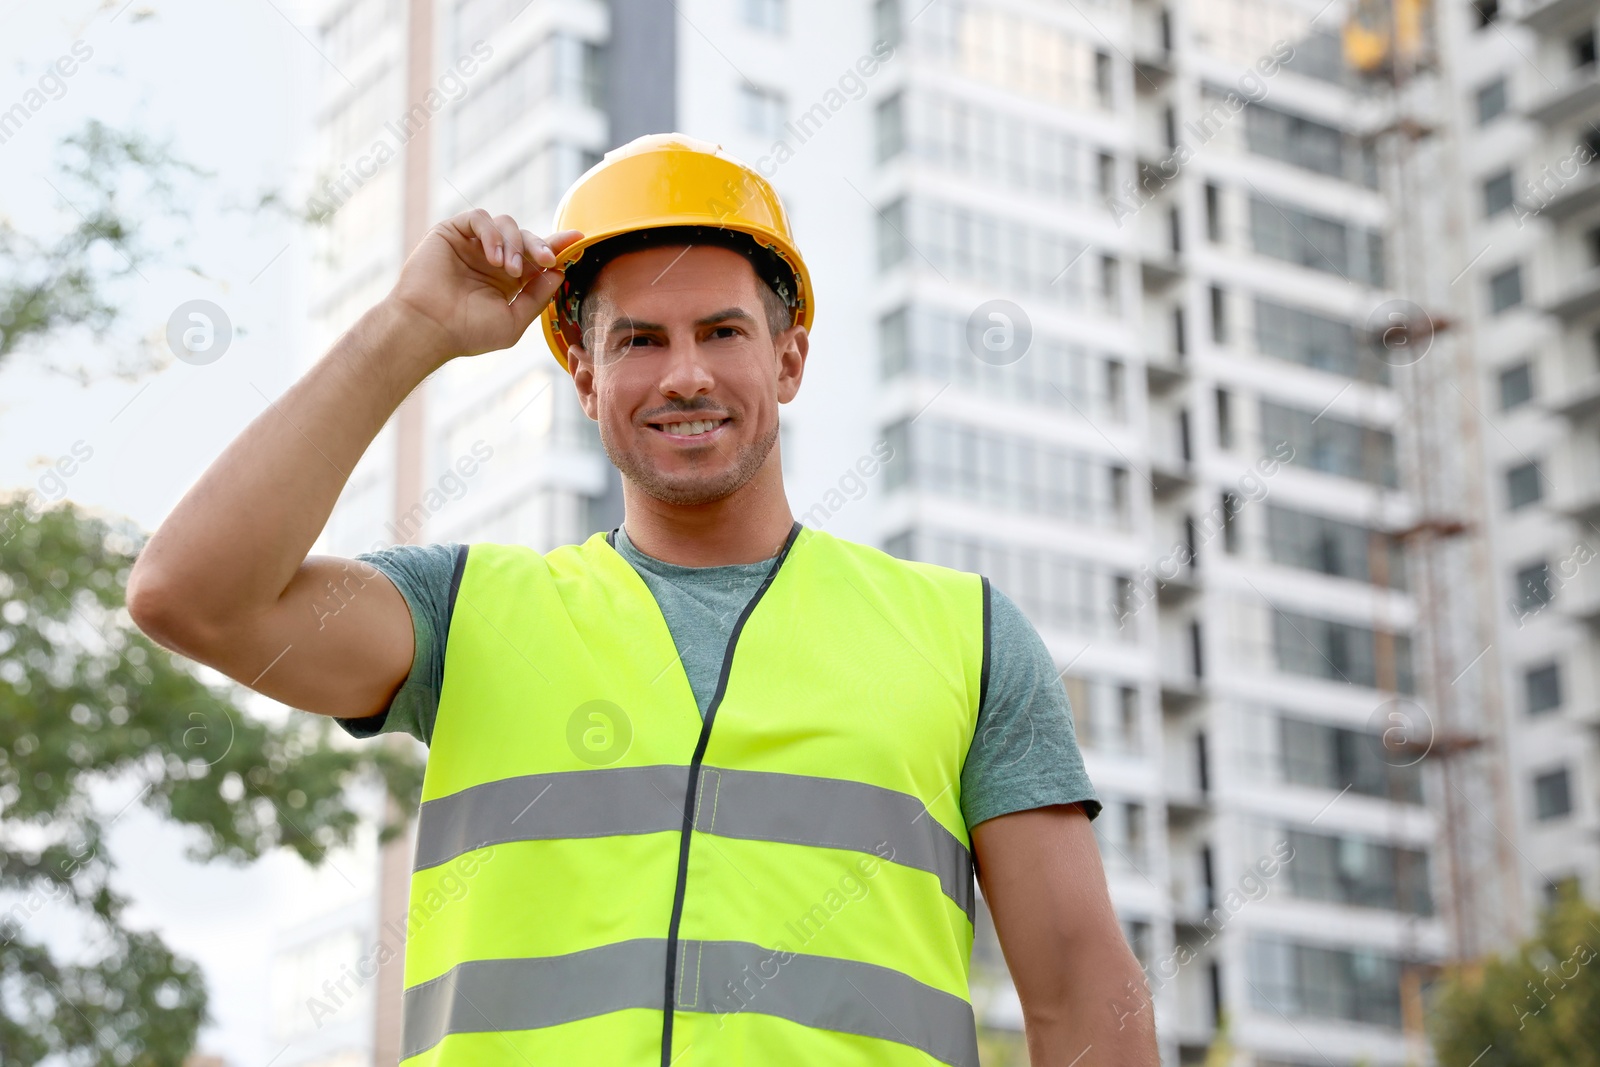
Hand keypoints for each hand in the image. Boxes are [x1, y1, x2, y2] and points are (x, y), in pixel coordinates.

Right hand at [386, 209, 582, 362]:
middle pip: (526, 236)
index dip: (557, 245)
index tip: (578, 239)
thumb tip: (559, 272)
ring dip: (515, 244)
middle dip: (540, 246)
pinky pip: (480, 218)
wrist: (429, 328)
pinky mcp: (452, 232)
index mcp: (508, 280)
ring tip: (510, 270)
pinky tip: (493, 258)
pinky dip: (492, 234)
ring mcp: (472, 244)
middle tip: (547, 260)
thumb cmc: (467, 332)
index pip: (537, 255)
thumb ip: (537, 297)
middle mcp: (491, 259)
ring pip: (506, 224)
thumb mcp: (513, 320)